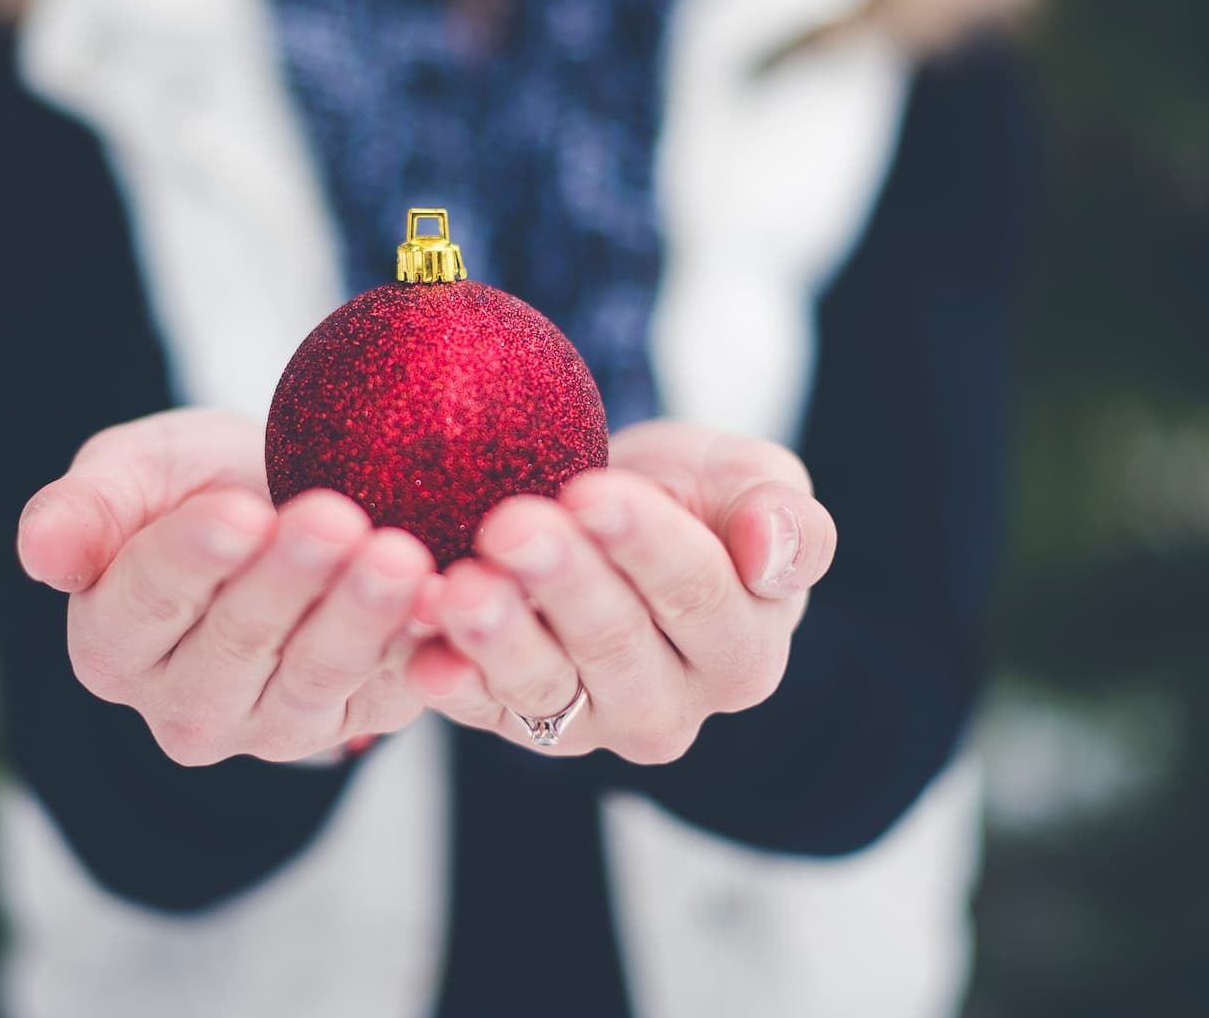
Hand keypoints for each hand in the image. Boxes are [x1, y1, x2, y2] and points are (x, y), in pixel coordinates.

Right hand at [18, 408, 439, 765]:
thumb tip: (40, 552)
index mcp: (112, 643)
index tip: (238, 512)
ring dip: (361, 616)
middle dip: (290, 579)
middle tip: (337, 519)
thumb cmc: (199, 484)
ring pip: (316, 675)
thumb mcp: (135, 471)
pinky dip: (420, 649)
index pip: (146, 602)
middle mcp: (183, 705)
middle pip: (237, 643)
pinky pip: (387, 690)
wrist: (289, 504)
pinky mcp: (351, 723)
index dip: (193, 558)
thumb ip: (86, 508)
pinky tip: (448, 603)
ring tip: (399, 556)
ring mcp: (270, 726)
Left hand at [407, 421, 836, 762]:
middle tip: (513, 525)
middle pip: (615, 644)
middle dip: (562, 581)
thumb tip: (772, 549)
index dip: (645, 544)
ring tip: (461, 589)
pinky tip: (421, 654)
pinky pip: (478, 708)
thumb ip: (787, 522)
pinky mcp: (512, 723)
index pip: (698, 594)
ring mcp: (587, 723)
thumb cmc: (689, 499)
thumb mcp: (753, 485)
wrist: (604, 517)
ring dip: (499, 638)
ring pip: (544, 686)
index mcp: (743, 653)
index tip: (593, 493)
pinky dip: (448, 680)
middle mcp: (669, 706)